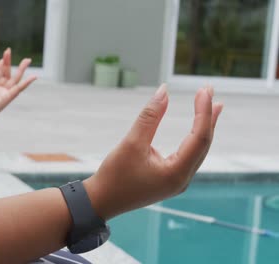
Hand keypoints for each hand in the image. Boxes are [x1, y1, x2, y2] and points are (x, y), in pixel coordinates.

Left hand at [0, 48, 36, 123]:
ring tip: (28, 60)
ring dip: (21, 69)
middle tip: (9, 50)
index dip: (1, 65)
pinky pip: (19, 89)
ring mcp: (4, 95)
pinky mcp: (7, 98)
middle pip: (7, 75)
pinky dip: (27, 83)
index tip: (2, 57)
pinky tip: (34, 76)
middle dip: (9, 62)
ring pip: (15, 80)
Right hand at [84, 84, 222, 219]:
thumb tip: (164, 92)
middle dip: (207, 116)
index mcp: (176, 173)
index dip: (203, 111)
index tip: (204, 90)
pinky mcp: (170, 179)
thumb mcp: (131, 143)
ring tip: (211, 105)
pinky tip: (197, 127)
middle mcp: (182, 179)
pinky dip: (194, 138)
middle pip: (203, 143)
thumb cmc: (114, 176)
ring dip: (204, 126)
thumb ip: (149, 117)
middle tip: (209, 90)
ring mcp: (177, 181)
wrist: (101, 201)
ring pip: (198, 150)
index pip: (200, 137)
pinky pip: (189, 155)